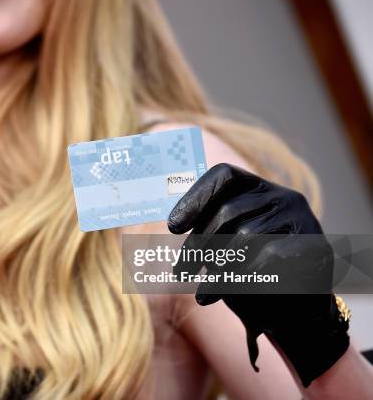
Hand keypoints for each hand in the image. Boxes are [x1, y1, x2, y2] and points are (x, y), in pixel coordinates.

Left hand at [167, 163, 349, 386]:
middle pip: (227, 213)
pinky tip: (213, 295)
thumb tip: (172, 223)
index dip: (195, 199)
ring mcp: (301, 219)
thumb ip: (205, 229)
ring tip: (200, 291)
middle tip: (180, 272)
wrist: (296, 311)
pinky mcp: (314, 247)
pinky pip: (267, 259)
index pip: (224, 176)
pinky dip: (235, 279)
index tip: (172, 227)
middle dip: (197, 246)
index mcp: (257, 188)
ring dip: (216, 267)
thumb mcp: (224, 246)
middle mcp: (282, 196)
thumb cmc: (250, 271)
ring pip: (245, 236)